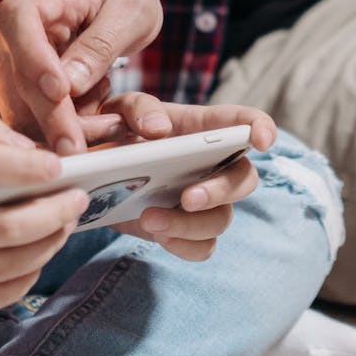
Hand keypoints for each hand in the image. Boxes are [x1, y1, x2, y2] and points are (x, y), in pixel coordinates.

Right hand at [0, 0, 163, 153]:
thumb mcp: (128, 9)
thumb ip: (100, 44)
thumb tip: (70, 86)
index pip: (20, 23)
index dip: (35, 60)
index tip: (61, 92)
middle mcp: (8, 34)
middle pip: (18, 81)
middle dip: (56, 117)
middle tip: (99, 137)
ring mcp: (3, 67)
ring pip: (20, 112)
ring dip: (65, 129)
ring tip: (114, 120)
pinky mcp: (9, 93)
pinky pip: (28, 123)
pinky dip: (63, 130)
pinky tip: (97, 114)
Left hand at [83, 93, 276, 262]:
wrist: (92, 175)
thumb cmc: (115, 132)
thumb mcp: (119, 109)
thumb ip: (138, 108)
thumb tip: (159, 130)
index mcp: (202, 129)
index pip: (244, 123)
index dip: (261, 128)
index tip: (263, 141)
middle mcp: (213, 166)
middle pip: (244, 180)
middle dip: (221, 191)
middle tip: (188, 198)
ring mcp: (204, 201)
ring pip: (222, 219)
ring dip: (190, 224)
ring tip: (150, 218)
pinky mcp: (187, 231)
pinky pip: (204, 247)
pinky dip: (184, 245)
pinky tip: (159, 236)